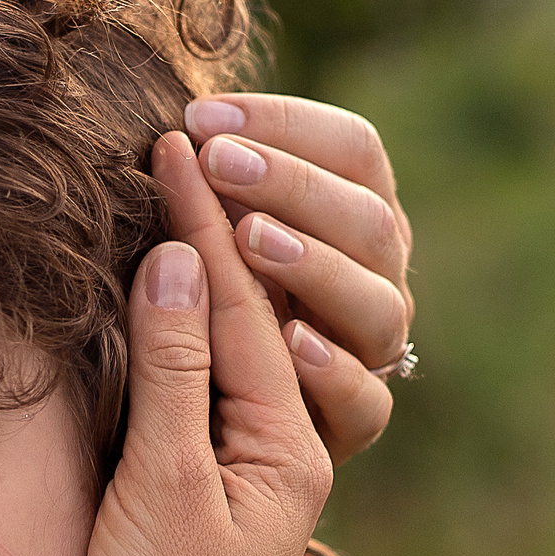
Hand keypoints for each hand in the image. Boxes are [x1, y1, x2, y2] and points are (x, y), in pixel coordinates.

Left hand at [182, 94, 414, 462]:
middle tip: (214, 163)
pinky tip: (288, 341)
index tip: (201, 118)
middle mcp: (375, 280)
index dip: (288, 124)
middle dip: (293, 183)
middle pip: (371, 219)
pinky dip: (332, 369)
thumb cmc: (185, 307)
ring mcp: (369, 353)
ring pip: (378, 304)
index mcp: (353, 218)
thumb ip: (208, 191)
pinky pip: (365, 400)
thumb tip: (177, 126)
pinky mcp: (349, 427)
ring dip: (314, 265)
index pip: (356, 150)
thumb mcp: (198, 239)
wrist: (192, 437)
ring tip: (248, 240)